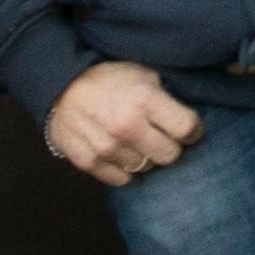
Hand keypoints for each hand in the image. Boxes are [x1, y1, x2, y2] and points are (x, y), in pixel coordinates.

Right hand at [46, 59, 204, 188]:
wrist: (61, 86)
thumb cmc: (111, 78)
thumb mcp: (145, 74)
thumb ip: (168, 96)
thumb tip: (194, 120)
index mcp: (144, 99)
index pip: (187, 129)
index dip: (192, 130)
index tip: (186, 128)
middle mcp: (126, 126)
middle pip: (170, 155)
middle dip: (170, 146)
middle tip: (160, 136)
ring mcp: (105, 146)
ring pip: (145, 168)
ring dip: (144, 156)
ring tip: (135, 139)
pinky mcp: (87, 161)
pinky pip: (121, 179)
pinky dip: (124, 169)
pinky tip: (120, 151)